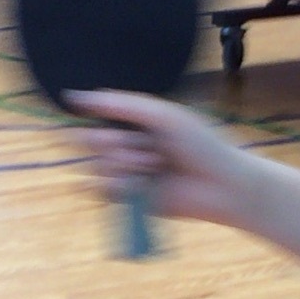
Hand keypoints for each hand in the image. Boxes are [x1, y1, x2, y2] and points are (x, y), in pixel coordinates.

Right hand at [65, 91, 267, 228]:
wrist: (225, 186)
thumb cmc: (202, 145)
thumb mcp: (162, 115)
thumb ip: (120, 105)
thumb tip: (74, 96)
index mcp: (139, 124)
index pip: (99, 119)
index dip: (96, 124)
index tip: (108, 127)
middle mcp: (132, 147)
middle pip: (94, 144)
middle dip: (112, 145)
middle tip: (143, 149)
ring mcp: (131, 175)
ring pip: (98, 167)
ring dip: (122, 166)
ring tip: (154, 166)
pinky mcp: (133, 202)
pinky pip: (105, 192)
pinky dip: (119, 186)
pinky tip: (138, 184)